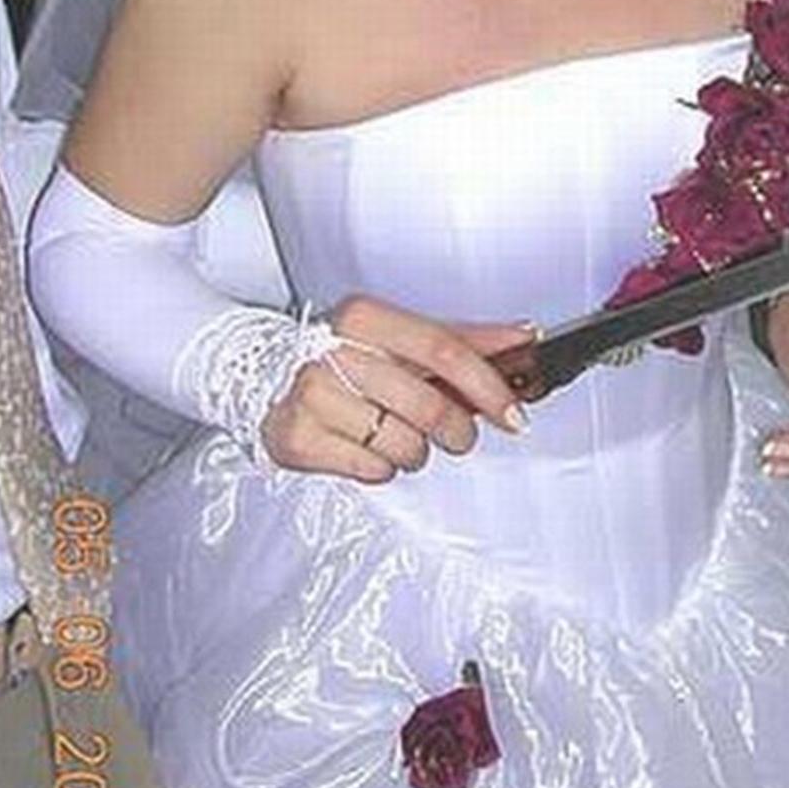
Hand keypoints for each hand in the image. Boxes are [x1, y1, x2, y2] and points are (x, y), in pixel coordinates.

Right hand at [261, 295, 533, 482]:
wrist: (263, 375)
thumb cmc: (346, 356)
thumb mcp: (402, 337)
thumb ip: (465, 339)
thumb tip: (525, 338)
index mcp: (365, 317)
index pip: (445, 350)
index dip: (488, 385)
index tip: (513, 414)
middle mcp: (334, 351)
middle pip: (430, 406)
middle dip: (458, 430)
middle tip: (459, 435)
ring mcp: (311, 395)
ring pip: (404, 445)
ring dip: (417, 452)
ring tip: (401, 435)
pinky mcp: (296, 438)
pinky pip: (372, 470)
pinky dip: (383, 467)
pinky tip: (367, 446)